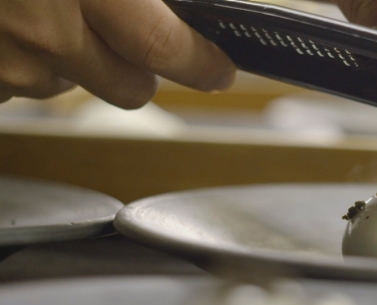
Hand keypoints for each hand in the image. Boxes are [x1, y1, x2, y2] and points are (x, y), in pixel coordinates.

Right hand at [0, 0, 236, 107]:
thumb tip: (165, 0)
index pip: (168, 48)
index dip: (202, 64)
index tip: (218, 70)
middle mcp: (45, 32)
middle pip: (127, 87)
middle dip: (142, 68)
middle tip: (142, 43)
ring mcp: (1, 60)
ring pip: (64, 83)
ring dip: (72, 58)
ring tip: (47, 6)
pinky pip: (12, 80)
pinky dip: (19, 56)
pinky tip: (5, 15)